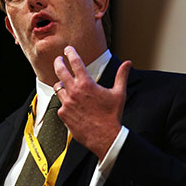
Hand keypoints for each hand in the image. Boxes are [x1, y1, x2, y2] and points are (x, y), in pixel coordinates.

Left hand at [53, 46, 131, 160]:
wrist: (104, 136)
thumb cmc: (112, 115)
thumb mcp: (119, 93)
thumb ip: (121, 76)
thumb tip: (128, 63)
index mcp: (87, 84)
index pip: (75, 63)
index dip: (70, 53)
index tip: (68, 49)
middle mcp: (74, 91)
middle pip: (60, 71)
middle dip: (58, 63)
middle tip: (58, 60)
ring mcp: (67, 103)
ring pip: (58, 88)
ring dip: (60, 84)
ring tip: (63, 83)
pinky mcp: (63, 114)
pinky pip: (60, 104)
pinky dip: (64, 102)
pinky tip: (70, 104)